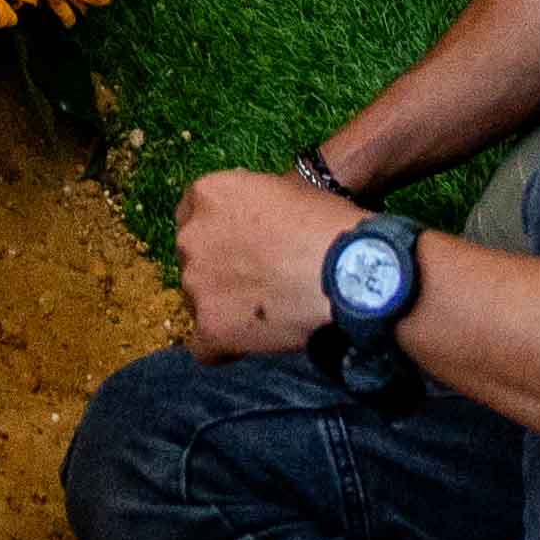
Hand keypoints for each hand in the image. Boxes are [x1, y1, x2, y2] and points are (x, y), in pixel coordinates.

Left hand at [168, 158, 348, 355]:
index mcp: (208, 194)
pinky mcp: (208, 326)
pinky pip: (204, 345)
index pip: (191, 217)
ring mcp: (196, 283)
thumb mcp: (283, 192)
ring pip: (198, 302)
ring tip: (265, 315)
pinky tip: (253, 343)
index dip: (218, 236)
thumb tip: (247, 229)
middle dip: (218, 271)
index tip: (240, 250)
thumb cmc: (327, 227)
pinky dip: (224, 347)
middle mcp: (191, 236)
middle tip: (257, 283)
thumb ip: (248, 207)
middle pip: (193, 260)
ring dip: (223, 308)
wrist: (348, 274)